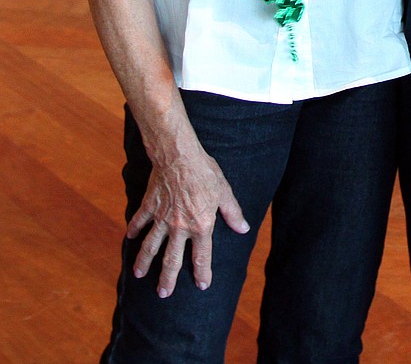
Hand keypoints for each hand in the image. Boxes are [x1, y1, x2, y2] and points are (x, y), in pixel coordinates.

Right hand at [127, 143, 249, 296]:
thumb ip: (233, 213)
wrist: (179, 156)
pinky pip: (139, 221)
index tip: (202, 285)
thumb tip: (243, 229)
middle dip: (167, 279)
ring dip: (143, 262)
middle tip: (163, 293)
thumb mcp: (224, 192)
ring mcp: (161, 218)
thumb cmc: (204, 172)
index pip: (202, 256)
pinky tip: (129, 238)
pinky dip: (133, 230)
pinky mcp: (149, 206)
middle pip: (171, 260)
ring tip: (138, 274)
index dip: (203, 272)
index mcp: (200, 226)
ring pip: (150, 246)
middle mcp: (179, 228)